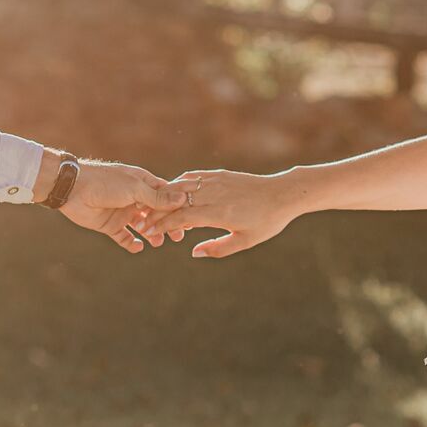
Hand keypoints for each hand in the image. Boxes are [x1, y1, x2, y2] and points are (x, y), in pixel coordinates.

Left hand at [59, 161, 187, 253]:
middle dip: (166, 224)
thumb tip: (182, 199)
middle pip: (156, 214)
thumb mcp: (135, 188)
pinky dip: (131, 243)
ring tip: (157, 242)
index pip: (165, 196)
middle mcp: (134, 198)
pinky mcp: (110, 225)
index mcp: (142, 184)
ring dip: (151, 235)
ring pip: (142, 227)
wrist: (74, 189)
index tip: (188, 218)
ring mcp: (122, 212)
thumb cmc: (106, 182)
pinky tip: (138, 247)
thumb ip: (157, 197)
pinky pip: (124, 237)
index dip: (176, 207)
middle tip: (176, 236)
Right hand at [142, 169, 302, 258]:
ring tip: (152, 209)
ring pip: (181, 187)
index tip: (150, 234)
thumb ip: (218, 248)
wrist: (283, 194)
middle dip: (157, 212)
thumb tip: (193, 252)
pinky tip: (170, 193)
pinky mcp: (219, 174)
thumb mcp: (245, 241)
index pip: (183, 218)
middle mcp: (215, 194)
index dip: (163, 226)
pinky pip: (192, 176)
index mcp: (221, 213)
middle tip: (143, 223)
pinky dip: (178, 184)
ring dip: (165, 198)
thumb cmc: (266, 221)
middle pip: (177, 202)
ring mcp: (216, 181)